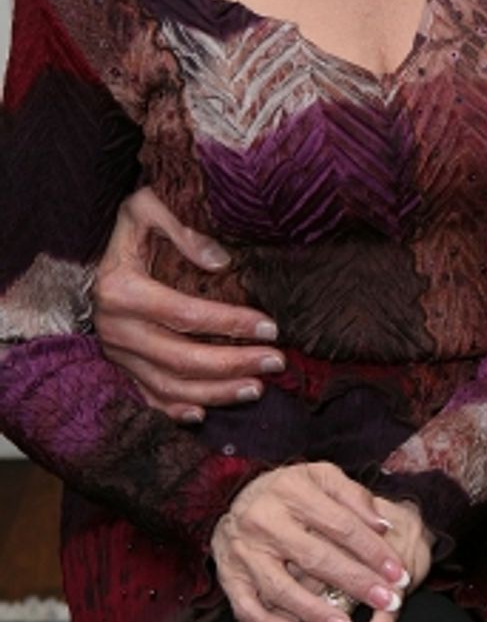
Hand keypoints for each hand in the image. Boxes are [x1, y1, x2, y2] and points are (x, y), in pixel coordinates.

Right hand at [93, 186, 280, 421]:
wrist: (77, 252)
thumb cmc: (122, 227)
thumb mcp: (143, 208)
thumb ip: (179, 228)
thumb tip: (220, 261)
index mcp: (122, 291)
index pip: (186, 314)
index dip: (230, 323)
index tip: (270, 327)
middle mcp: (116, 329)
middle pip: (181, 359)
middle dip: (233, 364)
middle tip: (275, 362)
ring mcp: (114, 353)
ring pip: (167, 385)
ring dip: (215, 392)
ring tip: (256, 388)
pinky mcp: (115, 367)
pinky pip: (144, 399)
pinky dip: (174, 411)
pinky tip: (204, 413)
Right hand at [212, 464, 432, 621]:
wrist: (232, 496)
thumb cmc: (288, 490)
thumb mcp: (321, 476)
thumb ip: (353, 496)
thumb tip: (383, 525)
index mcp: (293, 491)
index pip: (341, 525)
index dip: (373, 551)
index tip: (397, 572)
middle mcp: (266, 520)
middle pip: (316, 558)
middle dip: (356, 583)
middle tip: (387, 602)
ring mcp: (244, 551)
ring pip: (281, 590)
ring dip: (316, 614)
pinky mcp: (229, 576)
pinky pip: (247, 608)